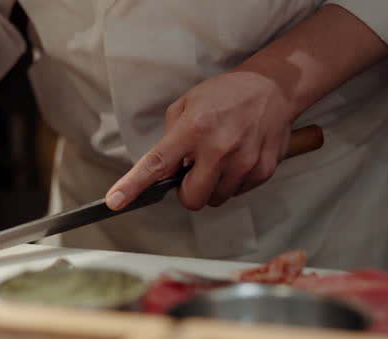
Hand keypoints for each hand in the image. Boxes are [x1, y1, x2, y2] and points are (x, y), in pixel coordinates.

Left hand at [105, 70, 294, 210]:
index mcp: (193, 129)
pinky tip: (238, 157)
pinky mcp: (263, 170)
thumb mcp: (187, 105)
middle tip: (194, 171)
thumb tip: (162, 171)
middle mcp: (218, 147)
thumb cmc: (225, 96)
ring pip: (216, 198)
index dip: (133, 185)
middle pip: (192, 199)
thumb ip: (170, 139)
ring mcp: (244, 161)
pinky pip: (238, 192)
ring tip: (221, 158)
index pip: (157, 163)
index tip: (115, 201)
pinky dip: (233, 181)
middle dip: (188, 191)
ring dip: (212, 185)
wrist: (272, 88)